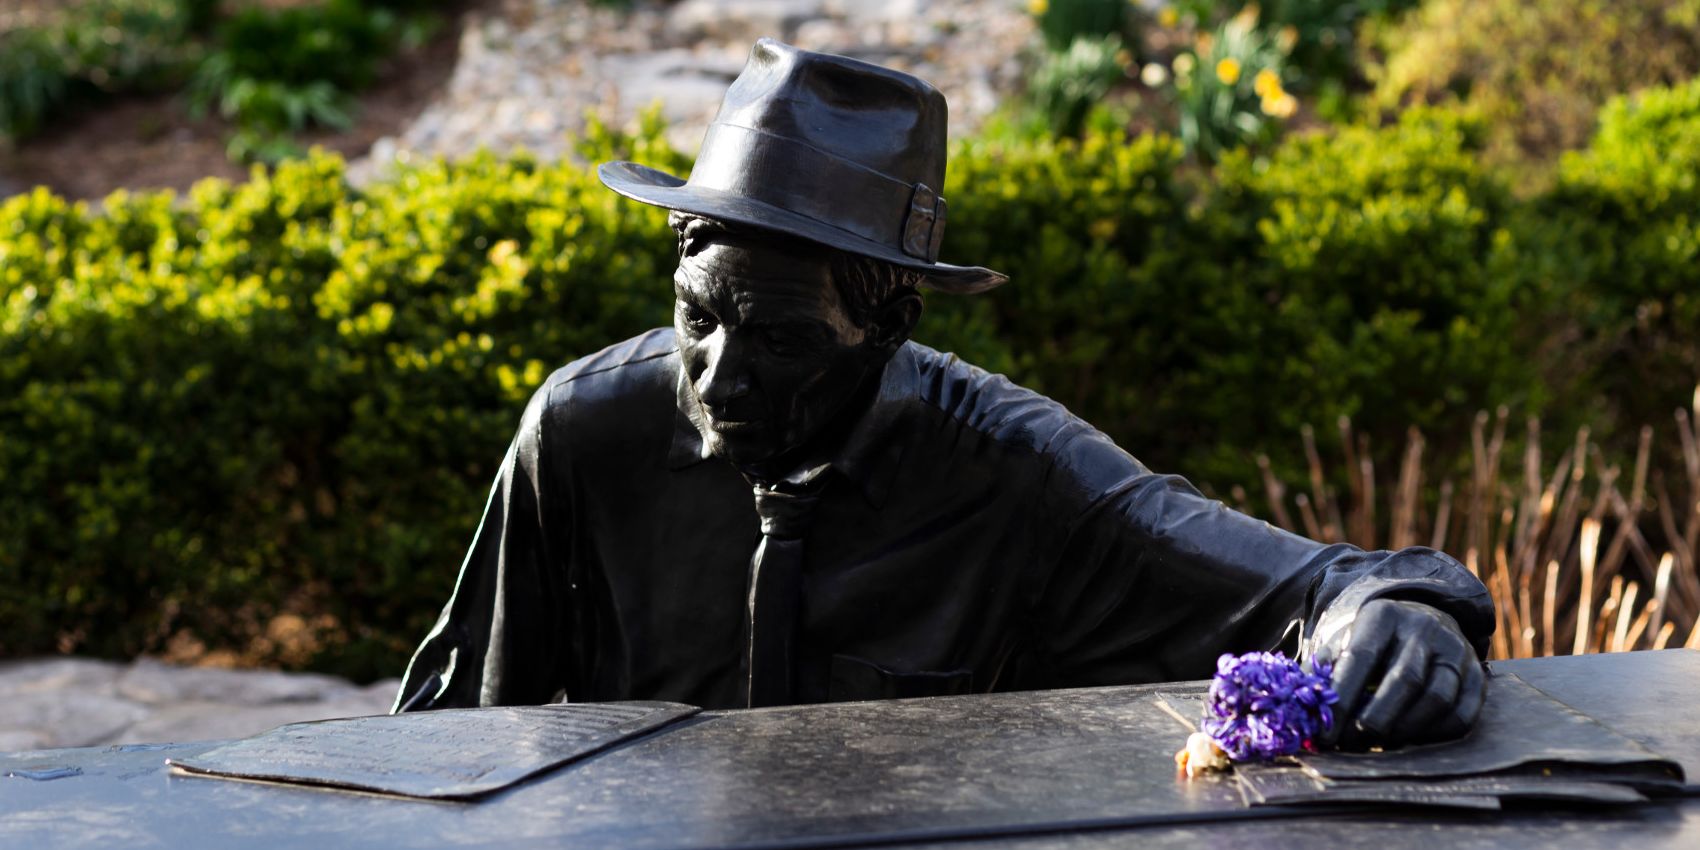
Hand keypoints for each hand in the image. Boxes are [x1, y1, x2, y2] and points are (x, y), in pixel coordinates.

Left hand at [1311, 599, 1484, 748]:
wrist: (1420, 619)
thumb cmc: (1371, 641)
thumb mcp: (1343, 642)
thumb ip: (1321, 673)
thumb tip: (1301, 711)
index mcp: (1382, 616)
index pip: (1360, 658)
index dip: (1342, 700)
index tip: (1325, 735)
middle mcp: (1423, 627)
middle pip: (1404, 680)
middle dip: (1376, 720)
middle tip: (1352, 744)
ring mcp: (1455, 649)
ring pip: (1437, 698)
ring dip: (1405, 730)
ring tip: (1379, 743)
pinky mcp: (1477, 674)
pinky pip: (1462, 714)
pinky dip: (1434, 735)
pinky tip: (1410, 740)